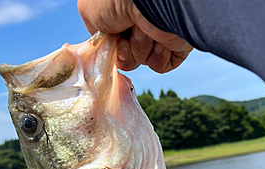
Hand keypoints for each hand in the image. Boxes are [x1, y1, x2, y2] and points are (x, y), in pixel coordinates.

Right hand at [77, 0, 192, 72]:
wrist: (150, 0)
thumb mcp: (89, 10)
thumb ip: (93, 28)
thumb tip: (106, 44)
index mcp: (123, 11)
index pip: (114, 42)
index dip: (112, 46)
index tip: (113, 38)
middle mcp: (141, 21)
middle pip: (126, 55)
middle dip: (124, 50)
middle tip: (127, 33)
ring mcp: (158, 33)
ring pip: (142, 60)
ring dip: (140, 48)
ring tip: (145, 29)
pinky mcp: (175, 44)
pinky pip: (160, 65)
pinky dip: (157, 57)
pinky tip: (159, 39)